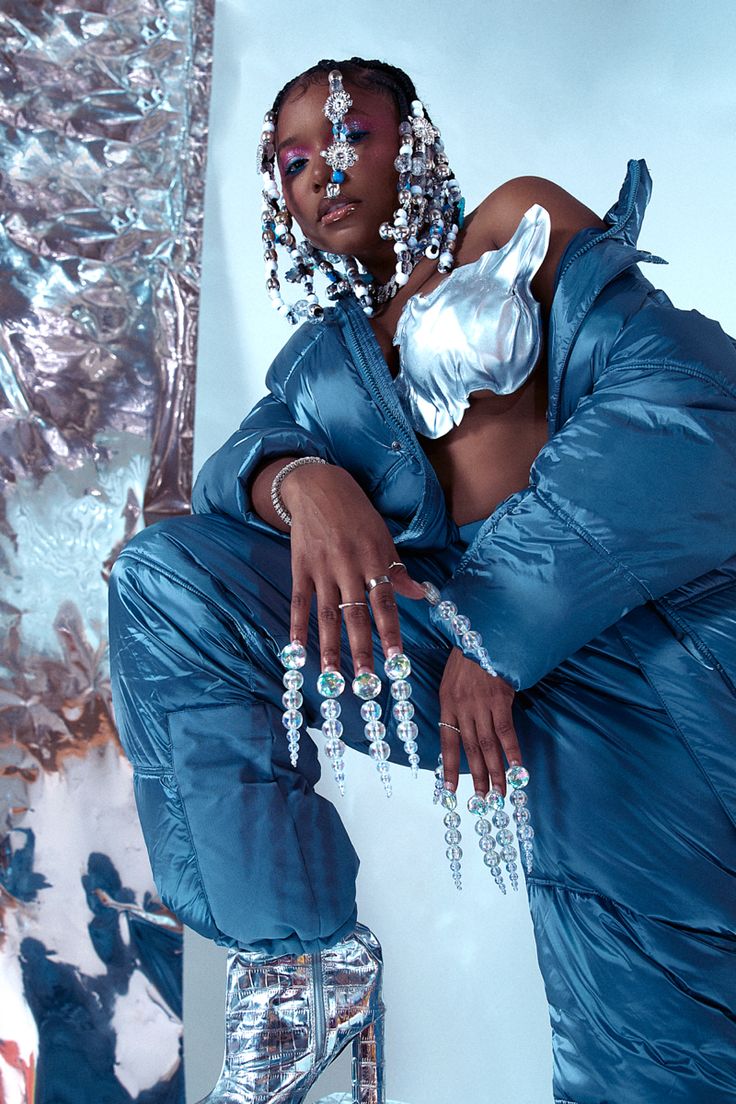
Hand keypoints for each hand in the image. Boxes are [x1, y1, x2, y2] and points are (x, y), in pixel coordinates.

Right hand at [282, 463, 425, 673]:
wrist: (318, 485)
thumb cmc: (357, 514)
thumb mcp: (383, 536)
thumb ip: (398, 569)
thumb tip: (423, 595)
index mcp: (373, 558)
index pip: (384, 601)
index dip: (389, 631)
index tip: (395, 659)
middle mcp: (348, 565)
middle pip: (355, 614)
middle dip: (360, 649)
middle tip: (365, 680)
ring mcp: (322, 567)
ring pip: (327, 613)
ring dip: (329, 646)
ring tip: (331, 676)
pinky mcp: (300, 566)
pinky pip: (299, 601)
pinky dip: (297, 625)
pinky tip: (296, 649)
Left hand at [438, 647, 521, 795]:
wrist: (481, 633)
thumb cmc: (468, 656)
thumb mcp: (451, 679)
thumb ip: (455, 704)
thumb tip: (462, 730)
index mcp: (447, 703)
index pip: (447, 742)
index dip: (448, 767)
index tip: (449, 790)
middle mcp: (461, 707)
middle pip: (470, 749)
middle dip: (476, 777)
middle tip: (483, 800)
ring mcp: (480, 704)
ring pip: (487, 745)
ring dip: (495, 771)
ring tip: (500, 793)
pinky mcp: (499, 699)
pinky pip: (506, 731)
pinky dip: (512, 751)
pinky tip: (517, 768)